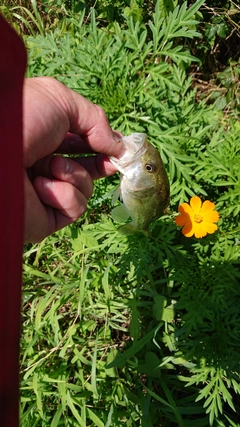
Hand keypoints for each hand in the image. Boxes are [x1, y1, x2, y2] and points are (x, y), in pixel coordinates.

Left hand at [23, 77, 122, 242]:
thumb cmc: (21, 119)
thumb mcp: (61, 101)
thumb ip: (95, 119)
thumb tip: (117, 145)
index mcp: (44, 137)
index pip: (80, 143)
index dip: (102, 144)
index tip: (119, 147)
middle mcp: (43, 164)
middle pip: (86, 169)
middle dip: (102, 164)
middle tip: (113, 161)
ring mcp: (44, 192)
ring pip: (85, 189)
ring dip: (75, 175)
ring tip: (51, 165)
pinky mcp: (46, 217)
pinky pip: (75, 208)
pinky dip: (65, 195)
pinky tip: (42, 186)